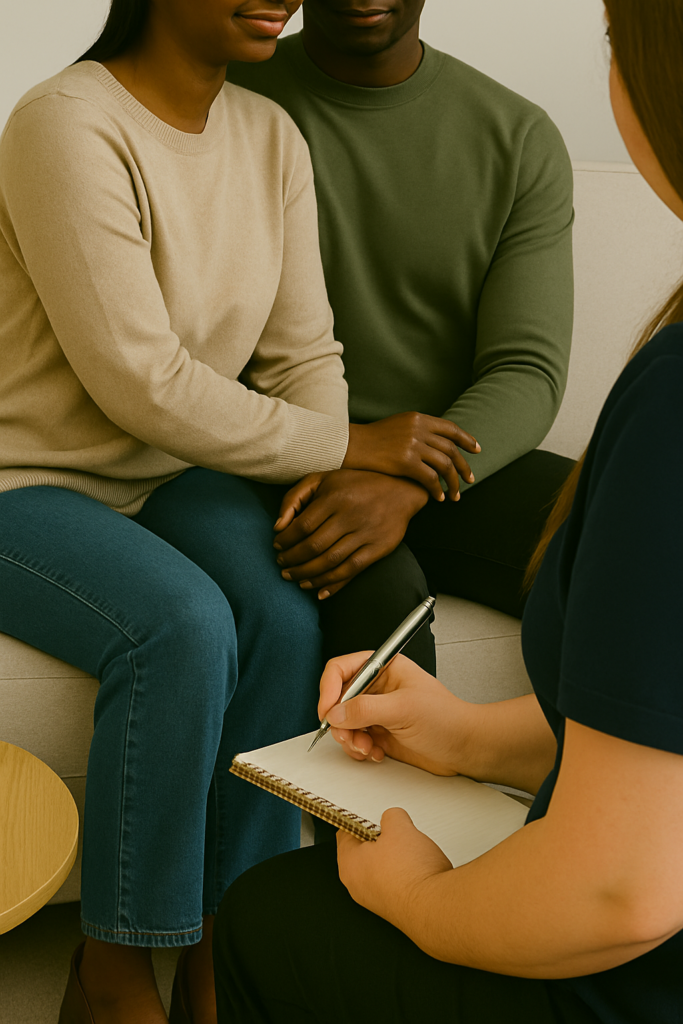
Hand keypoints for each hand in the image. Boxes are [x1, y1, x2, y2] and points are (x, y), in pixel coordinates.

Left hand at [273, 470, 428, 599]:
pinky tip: (319, 591)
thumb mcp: (322, 479)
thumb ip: (294, 497)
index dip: (286, 541)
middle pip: (314, 546)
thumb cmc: (355, 484)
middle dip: (293, 561)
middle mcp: (350, 515)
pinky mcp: (379, 548)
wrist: (401, 489)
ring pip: (331, 562)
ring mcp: (366, 533)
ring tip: (296, 579)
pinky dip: (334, 584)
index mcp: (334, 497)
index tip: (277, 546)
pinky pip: (352, 570)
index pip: (302, 526)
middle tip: (282, 566)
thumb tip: (278, 526)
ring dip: (309, 575)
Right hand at [319, 652, 474, 776]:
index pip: (341, 670)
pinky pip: (354, 740)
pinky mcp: (379, 732)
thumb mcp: (404, 709)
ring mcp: (377, 711)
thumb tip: (335, 713)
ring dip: (350, 739)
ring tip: (367, 747)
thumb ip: (366, 709)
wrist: (465, 747)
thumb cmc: (447, 718)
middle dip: (340, 721)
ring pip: (343, 723)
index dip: (329, 689)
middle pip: (337, 699)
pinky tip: (376, 753)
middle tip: (349, 736)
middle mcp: (377, 688)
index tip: (327, 711)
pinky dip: (359, 750)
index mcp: (384, 668)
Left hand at [336, 808, 451, 925]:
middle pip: (364, 851)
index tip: (373, 814)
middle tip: (395, 830)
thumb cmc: (412, 873)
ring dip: (393, 856)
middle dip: (380, 838)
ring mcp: (374, 899)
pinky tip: (417, 868)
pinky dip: (403, 873)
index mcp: (349, 863)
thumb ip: (391, 816)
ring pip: (380, 867)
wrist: (435, 907)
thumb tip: (392, 820)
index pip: (346, 832)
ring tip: (410, 850)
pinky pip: (392, 883)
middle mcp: (357, 885)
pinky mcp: (393, 907)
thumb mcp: (400, 827)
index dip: (361, 819)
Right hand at [342, 413, 479, 501]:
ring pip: (444, 465)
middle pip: (451, 449)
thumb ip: (417, 430)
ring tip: (456, 495)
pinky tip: (439, 498)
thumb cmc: (371, 440)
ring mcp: (413, 445)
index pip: (450, 428)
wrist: (348, 445)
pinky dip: (438, 490)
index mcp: (418, 418)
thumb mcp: (397, 426)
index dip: (466, 440)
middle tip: (470, 479)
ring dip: (453, 482)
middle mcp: (418, 429)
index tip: (476, 450)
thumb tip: (435, 443)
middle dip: (464, 467)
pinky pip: (430, 478)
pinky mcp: (405, 461)